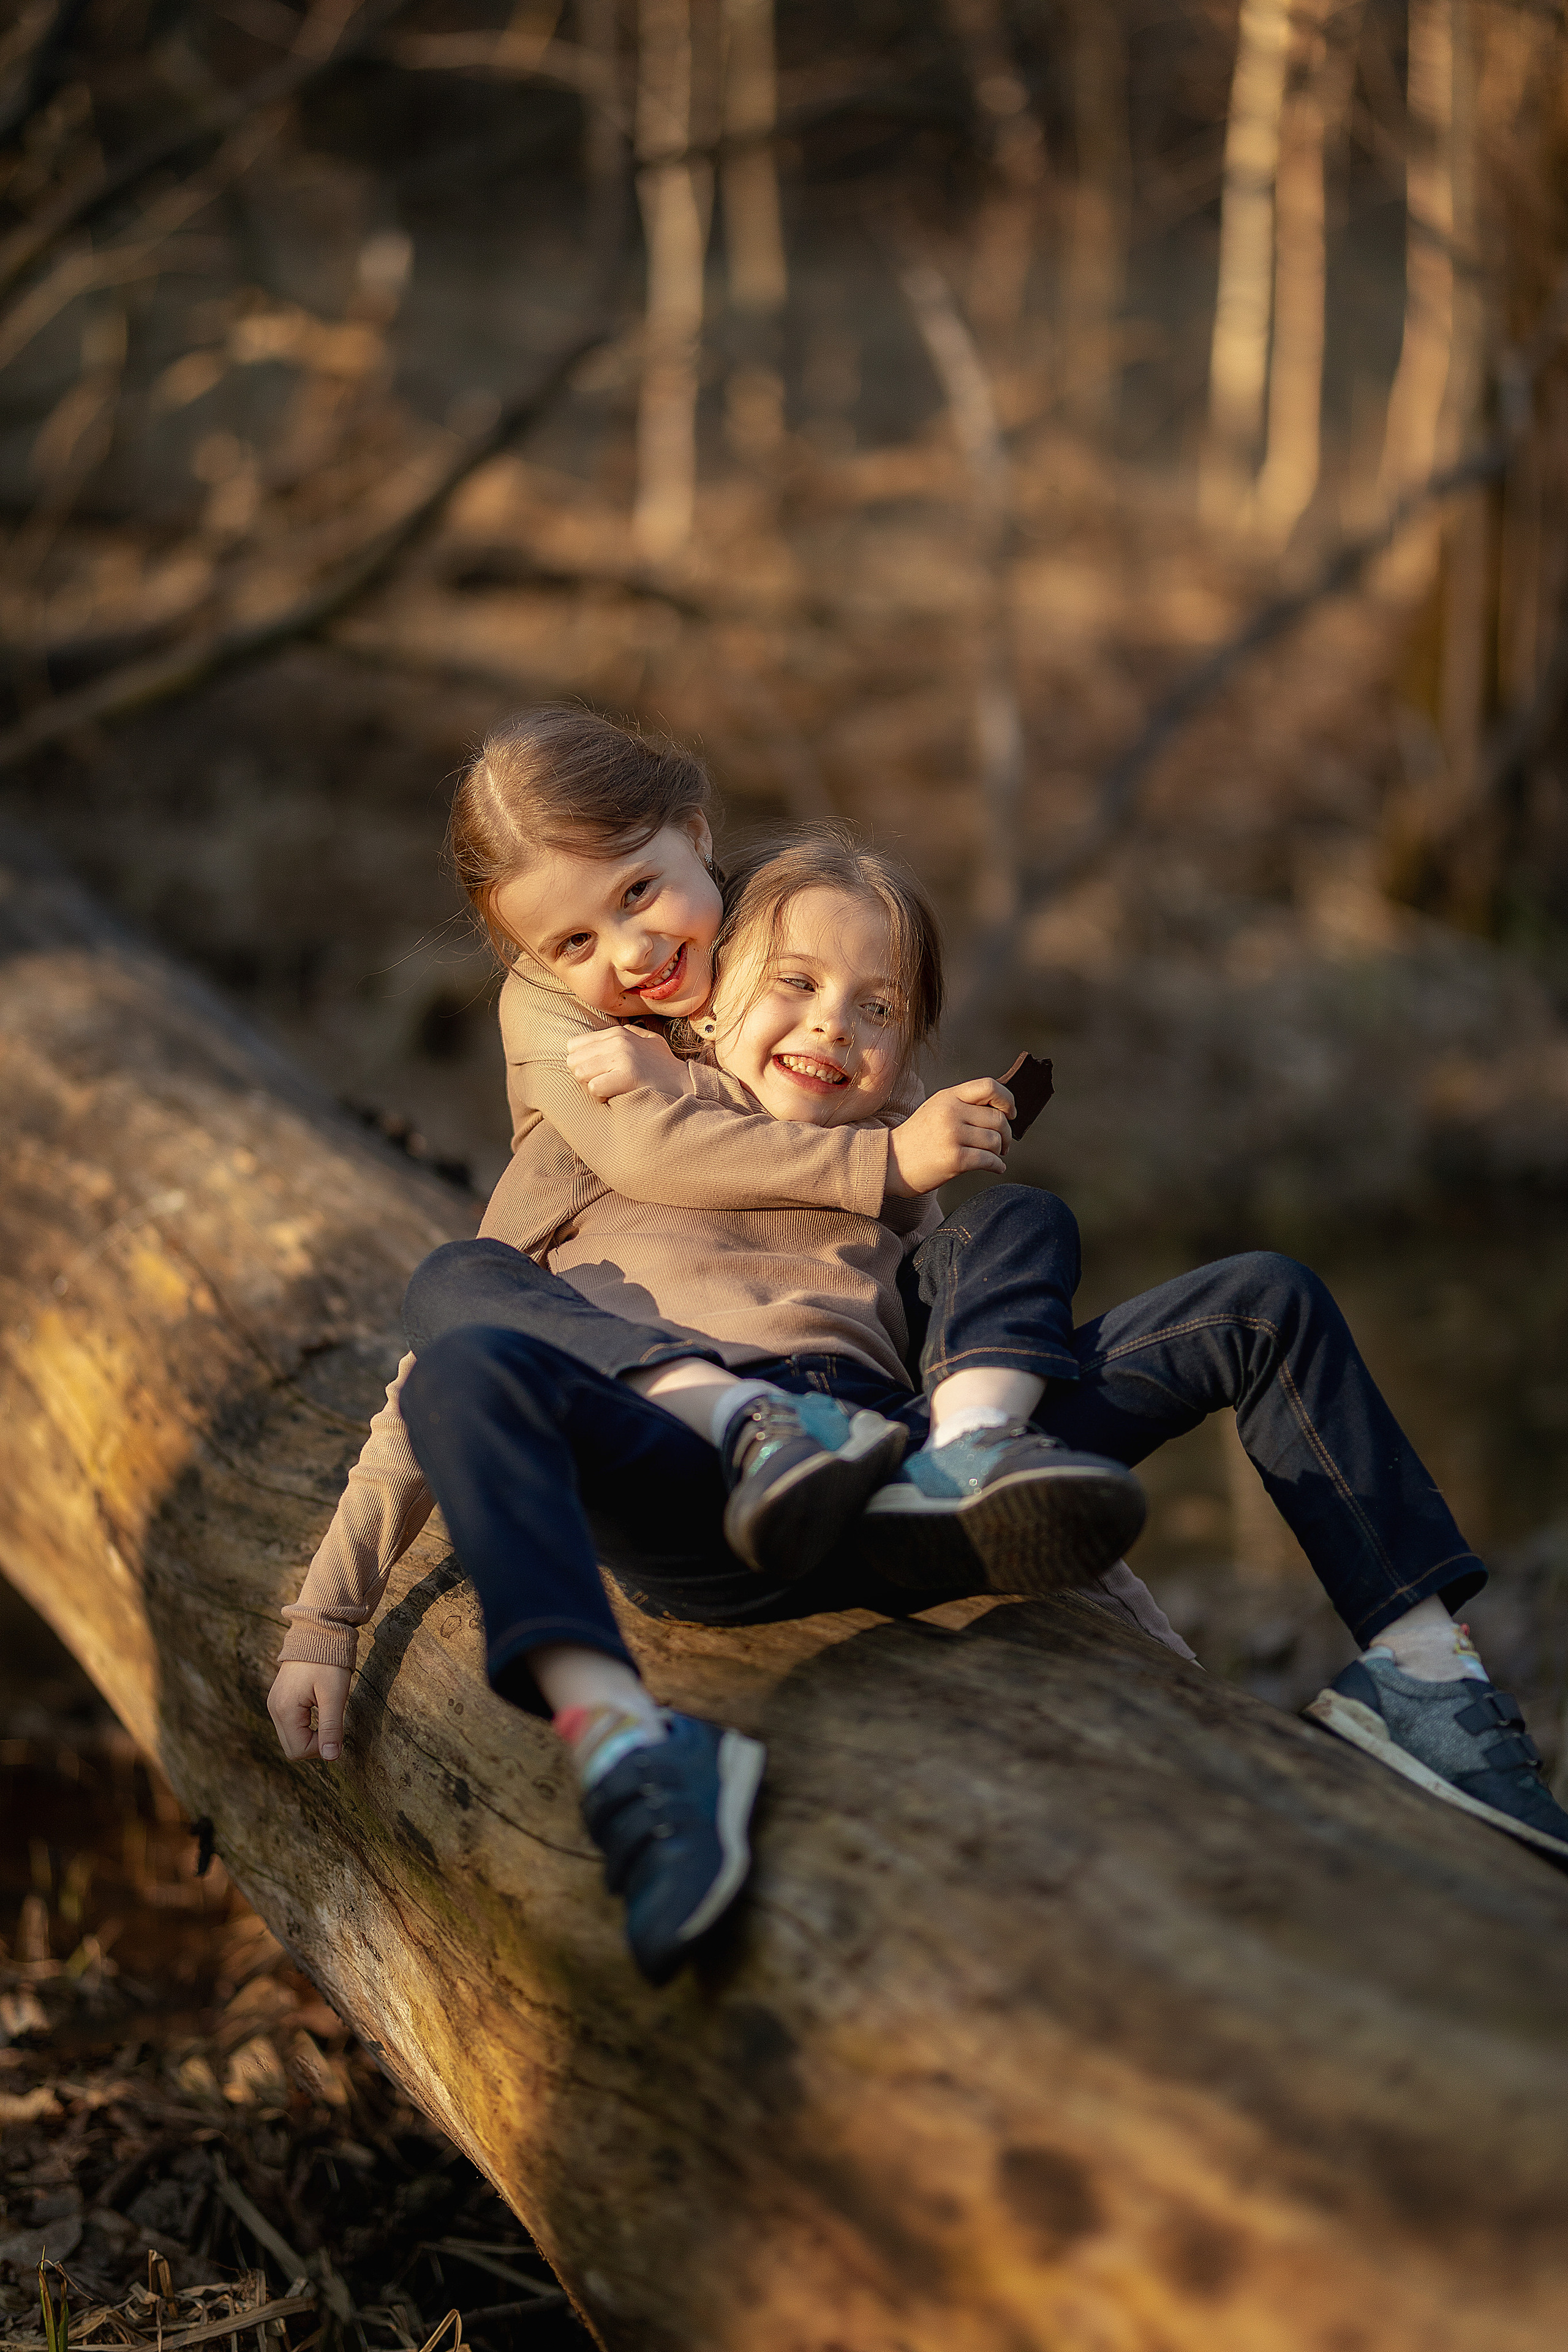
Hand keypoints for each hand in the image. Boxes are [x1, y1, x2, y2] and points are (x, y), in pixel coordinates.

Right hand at [268, 1662, 350, 1761]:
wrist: (318, 1631)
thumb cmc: (329, 1661)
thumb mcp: (334, 1695)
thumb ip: (331, 1728)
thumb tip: (331, 1758)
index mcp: (284, 1710)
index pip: (298, 1751)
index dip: (320, 1747)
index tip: (335, 1727)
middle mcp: (273, 1709)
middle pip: (292, 1748)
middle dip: (314, 1743)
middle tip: (333, 1723)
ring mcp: (274, 1703)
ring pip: (291, 1737)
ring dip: (310, 1734)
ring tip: (326, 1711)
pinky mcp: (279, 1699)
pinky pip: (290, 1724)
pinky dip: (305, 1725)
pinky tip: (318, 1708)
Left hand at [565, 1025, 684, 1102]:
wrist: (686, 1084)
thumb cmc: (662, 1067)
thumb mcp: (645, 1041)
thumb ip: (623, 1035)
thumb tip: (597, 1038)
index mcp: (617, 1032)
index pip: (574, 1046)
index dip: (582, 1062)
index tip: (599, 1072)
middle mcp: (618, 1041)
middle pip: (574, 1061)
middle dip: (584, 1076)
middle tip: (603, 1083)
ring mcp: (623, 1057)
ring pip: (580, 1074)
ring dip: (591, 1087)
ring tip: (610, 1090)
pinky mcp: (628, 1076)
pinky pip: (594, 1088)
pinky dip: (600, 1097)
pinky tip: (614, 1097)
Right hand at [885, 1077, 1013, 1195]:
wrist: (889, 1162)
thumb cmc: (918, 1139)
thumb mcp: (936, 1110)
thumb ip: (964, 1105)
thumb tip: (1003, 1112)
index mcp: (948, 1096)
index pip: (989, 1086)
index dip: (1007, 1099)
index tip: (1010, 1114)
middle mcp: (951, 1112)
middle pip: (998, 1118)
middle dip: (1006, 1134)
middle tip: (1002, 1145)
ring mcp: (952, 1135)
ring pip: (995, 1140)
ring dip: (1000, 1152)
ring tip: (994, 1157)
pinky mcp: (954, 1158)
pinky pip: (989, 1160)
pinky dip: (997, 1166)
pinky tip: (996, 1169)